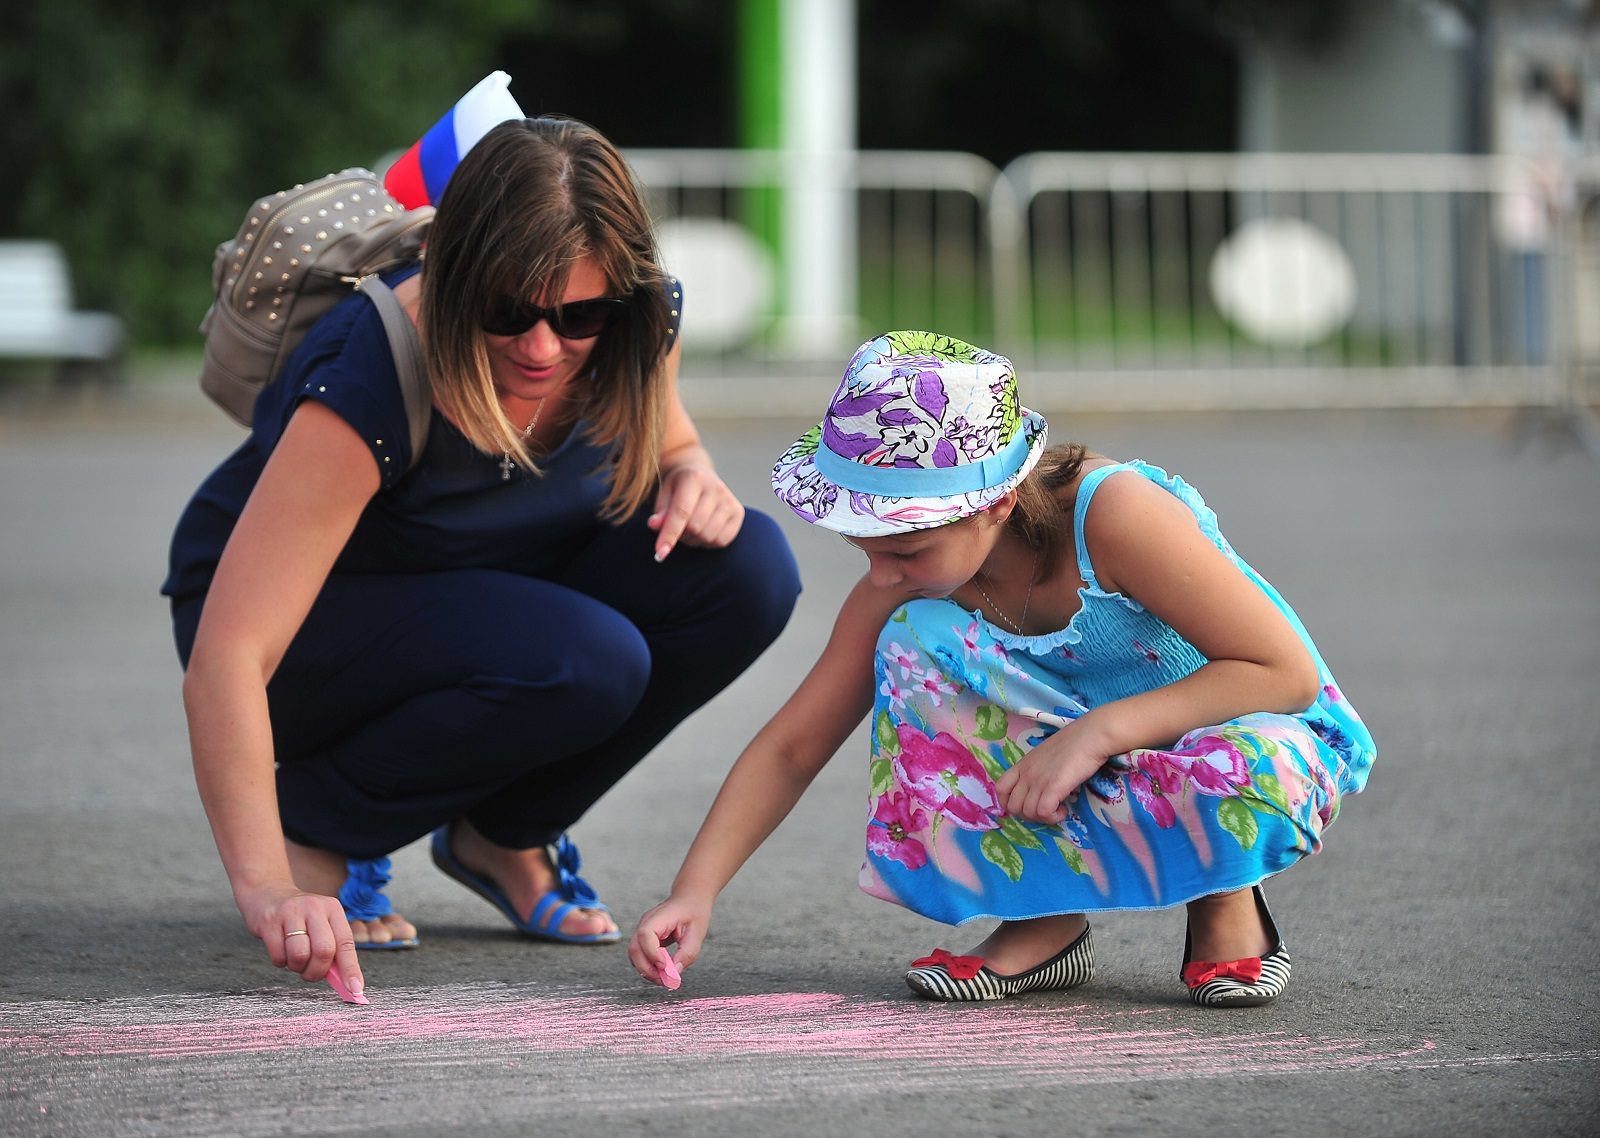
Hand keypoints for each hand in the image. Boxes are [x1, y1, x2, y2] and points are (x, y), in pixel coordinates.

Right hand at [239, 882, 362, 994]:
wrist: (268, 894)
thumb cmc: (300, 918)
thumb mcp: (321, 924)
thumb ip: (333, 948)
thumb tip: (346, 983)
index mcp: (333, 909)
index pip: (346, 943)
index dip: (351, 969)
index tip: (356, 990)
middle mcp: (314, 908)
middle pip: (324, 951)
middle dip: (318, 971)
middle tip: (311, 974)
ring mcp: (291, 913)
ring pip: (300, 955)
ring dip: (297, 967)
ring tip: (295, 959)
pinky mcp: (269, 922)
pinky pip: (279, 955)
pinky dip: (281, 962)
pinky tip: (280, 950)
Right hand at [628, 894, 711, 986]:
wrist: (689, 898)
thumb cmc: (694, 911)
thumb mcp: (697, 933)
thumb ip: (687, 953)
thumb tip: (674, 973)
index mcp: (659, 917)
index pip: (645, 935)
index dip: (652, 954)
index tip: (666, 967)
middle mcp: (646, 923)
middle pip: (634, 949)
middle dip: (647, 969)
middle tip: (665, 981)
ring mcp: (643, 930)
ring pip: (634, 954)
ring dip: (647, 970)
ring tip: (665, 978)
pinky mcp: (645, 938)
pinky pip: (640, 955)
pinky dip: (649, 966)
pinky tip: (662, 971)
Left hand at [649, 464, 743, 560]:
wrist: (700, 476)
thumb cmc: (678, 488)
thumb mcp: (664, 495)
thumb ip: (660, 511)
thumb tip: (654, 526)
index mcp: (695, 478)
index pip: (681, 512)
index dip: (669, 534)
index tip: (659, 553)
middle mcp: (716, 487)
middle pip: (695, 527)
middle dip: (681, 536)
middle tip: (676, 530)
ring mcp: (730, 500)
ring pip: (708, 536)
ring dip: (694, 540)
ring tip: (689, 529)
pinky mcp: (738, 513)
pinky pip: (722, 541)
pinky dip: (708, 543)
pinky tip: (703, 531)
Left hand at [994, 720, 1109, 824]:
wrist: (1091, 735)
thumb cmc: (1074, 743)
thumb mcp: (1046, 755)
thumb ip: (1038, 770)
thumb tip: (1040, 789)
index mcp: (1022, 764)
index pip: (1000, 789)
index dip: (1009, 803)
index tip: (1028, 804)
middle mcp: (1026, 773)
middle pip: (1013, 807)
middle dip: (1029, 815)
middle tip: (1047, 809)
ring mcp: (1038, 780)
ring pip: (1027, 813)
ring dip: (1043, 817)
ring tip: (1058, 808)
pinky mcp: (1053, 787)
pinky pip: (1043, 812)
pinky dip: (1053, 817)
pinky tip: (1064, 809)